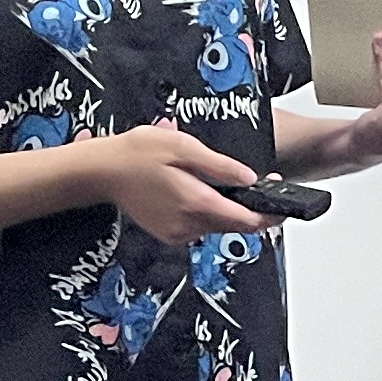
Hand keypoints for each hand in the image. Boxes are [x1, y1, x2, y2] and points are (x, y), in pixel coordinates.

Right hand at [88, 124, 276, 245]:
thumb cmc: (137, 153)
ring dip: (230, 211)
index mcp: (195, 203)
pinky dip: (210, 214)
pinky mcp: (168, 234)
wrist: (101, 171)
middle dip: (253, 210)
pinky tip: (202, 193)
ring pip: (218, 227)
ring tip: (227, 184)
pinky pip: (200, 227)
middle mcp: (187, 225)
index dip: (268, 213)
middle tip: (262, 184)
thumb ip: (219, 165)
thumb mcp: (183, 147)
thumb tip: (249, 178)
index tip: (281, 201)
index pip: (245, 221)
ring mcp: (177, 233)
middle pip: (235, 226)